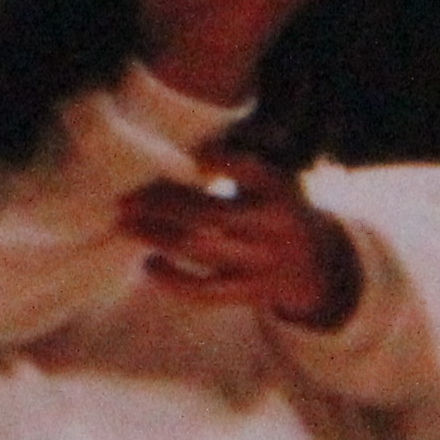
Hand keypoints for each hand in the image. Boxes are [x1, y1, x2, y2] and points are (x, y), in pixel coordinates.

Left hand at [120, 150, 362, 326]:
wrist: (316, 266)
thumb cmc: (276, 208)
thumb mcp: (273, 179)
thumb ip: (237, 160)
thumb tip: (185, 147)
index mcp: (278, 190)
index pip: (249, 171)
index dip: (221, 161)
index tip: (196, 155)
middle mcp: (270, 227)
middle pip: (209, 213)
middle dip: (161, 204)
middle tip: (124, 200)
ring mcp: (258, 262)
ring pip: (199, 248)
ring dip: (155, 235)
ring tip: (123, 224)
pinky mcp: (246, 292)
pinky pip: (204, 292)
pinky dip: (172, 280)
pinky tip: (147, 264)